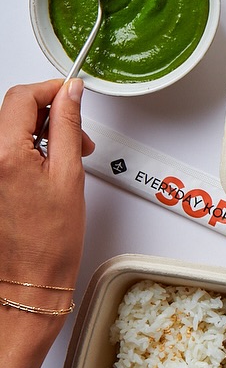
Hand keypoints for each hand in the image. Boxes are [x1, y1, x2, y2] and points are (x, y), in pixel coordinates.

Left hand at [0, 79, 93, 367]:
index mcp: (4, 154)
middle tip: (76, 134)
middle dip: (48, 112)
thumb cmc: (50, 239)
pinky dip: (27, 148)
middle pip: (13, 110)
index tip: (73, 94)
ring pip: (9, 128)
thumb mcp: (69, 174)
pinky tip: (47, 167)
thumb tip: (71, 94)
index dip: (52, 90)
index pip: (22, 97)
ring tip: (66, 155)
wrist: (29, 277)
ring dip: (39, 131)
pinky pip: (5, 149)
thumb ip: (69, 126)